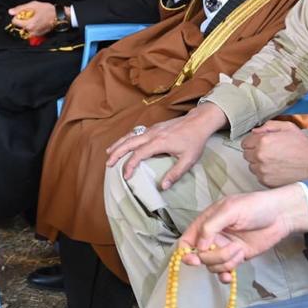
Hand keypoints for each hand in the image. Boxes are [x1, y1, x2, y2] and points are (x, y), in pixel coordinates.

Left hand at [9, 1, 56, 37]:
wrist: (59, 16)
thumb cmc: (47, 10)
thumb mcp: (33, 5)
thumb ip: (20, 9)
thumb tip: (10, 12)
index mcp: (29, 24)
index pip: (14, 22)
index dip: (17, 16)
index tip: (22, 13)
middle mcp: (31, 31)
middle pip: (19, 26)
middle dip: (22, 20)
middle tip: (29, 14)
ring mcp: (34, 34)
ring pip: (24, 29)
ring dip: (26, 24)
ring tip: (34, 18)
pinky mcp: (38, 35)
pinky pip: (29, 31)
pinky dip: (31, 27)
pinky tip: (37, 22)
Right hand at [106, 103, 226, 188]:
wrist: (198, 121)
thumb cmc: (195, 141)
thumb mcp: (189, 160)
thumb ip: (175, 173)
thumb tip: (163, 186)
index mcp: (159, 142)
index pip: (138, 154)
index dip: (130, 165)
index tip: (126, 176)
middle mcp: (152, 134)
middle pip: (129, 143)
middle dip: (116, 153)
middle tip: (108, 163)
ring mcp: (152, 129)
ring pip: (130, 135)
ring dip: (118, 144)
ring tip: (109, 152)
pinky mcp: (154, 127)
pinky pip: (135, 132)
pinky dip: (126, 138)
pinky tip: (123, 143)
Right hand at [177, 184, 307, 282]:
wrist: (280, 216)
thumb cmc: (255, 206)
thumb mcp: (230, 210)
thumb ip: (211, 226)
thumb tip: (198, 246)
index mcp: (207, 221)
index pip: (187, 239)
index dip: (185, 251)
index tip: (193, 258)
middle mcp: (213, 236)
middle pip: (199, 255)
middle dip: (211, 257)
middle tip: (227, 250)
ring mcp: (224, 248)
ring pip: (212, 265)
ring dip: (225, 262)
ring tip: (240, 250)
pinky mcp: (236, 258)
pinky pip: (224, 271)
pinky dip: (225, 275)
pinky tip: (231, 275)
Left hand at [241, 120, 307, 187]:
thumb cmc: (303, 146)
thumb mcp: (288, 127)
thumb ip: (268, 126)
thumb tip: (255, 131)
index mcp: (263, 141)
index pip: (245, 143)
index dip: (253, 142)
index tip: (259, 144)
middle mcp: (260, 156)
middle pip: (247, 155)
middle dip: (255, 152)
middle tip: (268, 152)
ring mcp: (263, 170)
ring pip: (252, 166)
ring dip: (259, 164)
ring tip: (273, 161)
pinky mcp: (268, 182)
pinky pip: (259, 177)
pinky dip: (265, 174)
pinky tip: (276, 169)